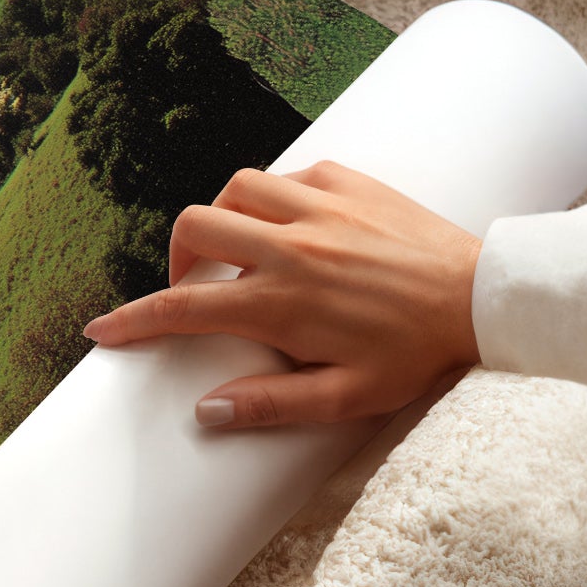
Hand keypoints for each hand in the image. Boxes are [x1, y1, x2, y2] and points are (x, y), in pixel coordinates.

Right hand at [82, 161, 481, 429]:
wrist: (484, 298)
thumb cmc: (418, 354)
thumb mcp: (347, 397)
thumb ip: (272, 405)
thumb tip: (206, 411)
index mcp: (281, 302)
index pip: (183, 308)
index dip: (132, 320)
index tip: (102, 330)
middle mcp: (290, 246)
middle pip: (195, 228)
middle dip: (177, 258)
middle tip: (194, 287)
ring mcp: (319, 207)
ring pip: (235, 189)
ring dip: (223, 219)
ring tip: (240, 251)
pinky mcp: (349, 181)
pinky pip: (288, 175)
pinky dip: (275, 197)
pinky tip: (292, 225)